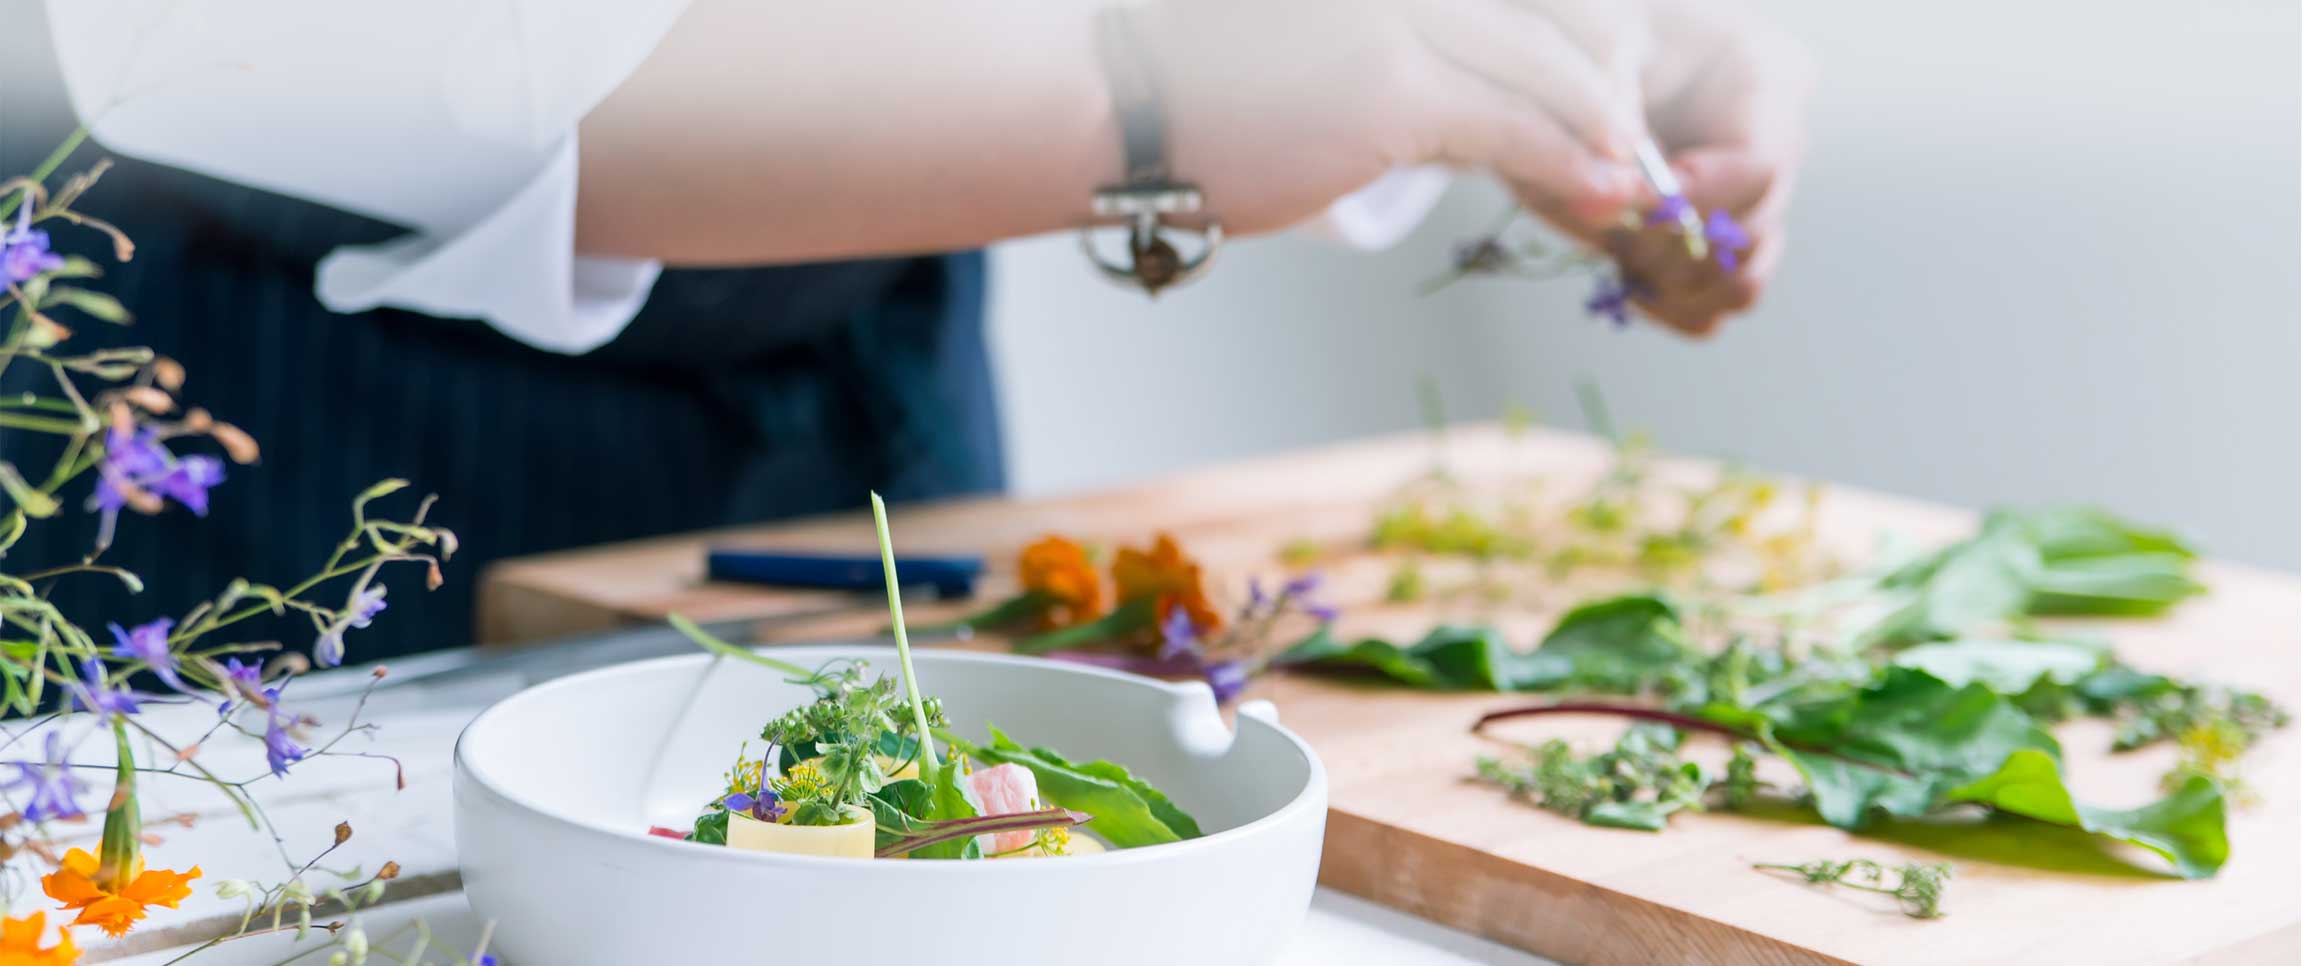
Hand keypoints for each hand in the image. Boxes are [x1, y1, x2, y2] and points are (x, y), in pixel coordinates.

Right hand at [1133, 0, 1652, 235]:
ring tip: (1634, 173)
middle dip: (1611, 77)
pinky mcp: (1389, 85)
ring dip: (1605, 127)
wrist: (1107, 107)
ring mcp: (1402, 13)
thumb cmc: (1193, 84)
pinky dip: (1573, 160)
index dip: (1585, 35)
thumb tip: (1481, 112)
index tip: (1609, 88)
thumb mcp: (1316, 42)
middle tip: (1631, 135)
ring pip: (1550, 67)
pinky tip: (1604, 188)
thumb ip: (1402, 54)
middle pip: (1560, 12)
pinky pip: (1514, 124)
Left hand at [1516, 0, 1814, 335]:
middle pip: (1749, 236)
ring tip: (1611, 240)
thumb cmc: (1599, 34)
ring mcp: (1758, 201)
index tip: (1619, 202)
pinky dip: (1665, 305)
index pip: (1759, 169)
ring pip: (1738, 284)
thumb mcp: (1603, 40)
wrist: (1580, 61)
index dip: (1690, 200)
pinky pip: (1713, 307)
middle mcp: (1780, 145)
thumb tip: (1613, 193)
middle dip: (1664, 243)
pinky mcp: (1723, 245)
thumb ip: (1609, 103)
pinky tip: (1622, 271)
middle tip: (1601, 218)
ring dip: (1664, 279)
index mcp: (1769, 80)